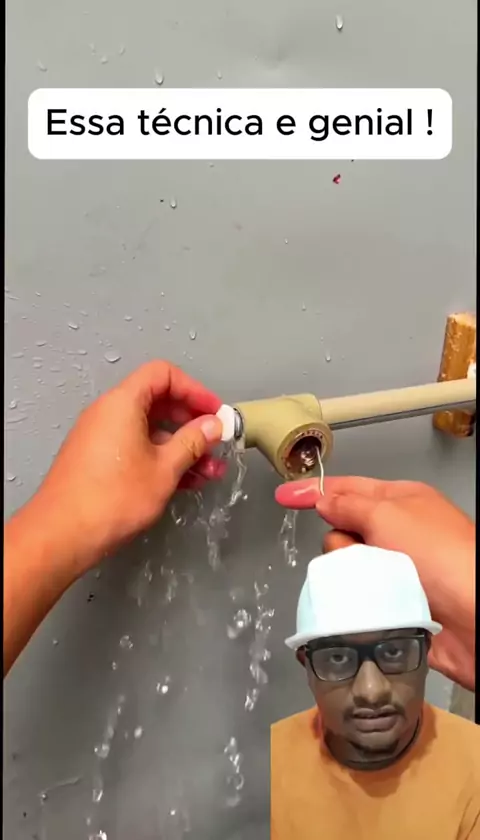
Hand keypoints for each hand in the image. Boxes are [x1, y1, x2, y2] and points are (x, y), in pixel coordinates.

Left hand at [32, 360, 224, 573]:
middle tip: (216, 444)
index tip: (215, 414)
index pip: (163, 374)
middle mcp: (109, 412)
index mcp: (122, 403)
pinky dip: (161, 458)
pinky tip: (186, 481)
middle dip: (192, 422)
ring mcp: (102, 437)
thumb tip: (214, 425)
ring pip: (150, 430)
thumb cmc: (116, 497)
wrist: (62, 534)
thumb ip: (192, 442)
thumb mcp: (165, 469)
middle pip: (158, 401)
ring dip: (181, 447)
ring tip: (210, 472)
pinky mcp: (99, 460)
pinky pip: (137, 447)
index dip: (194, 389)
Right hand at [275, 477, 474, 690]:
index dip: (313, 491)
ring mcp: (393, 572)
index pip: (346, 489)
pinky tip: (375, 607)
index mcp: (400, 502)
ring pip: (342, 568)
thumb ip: (348, 503)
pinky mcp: (389, 605)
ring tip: (382, 584)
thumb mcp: (389, 513)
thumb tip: (324, 499)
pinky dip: (358, 603)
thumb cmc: (446, 558)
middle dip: (343, 542)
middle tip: (370, 550)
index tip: (284, 495)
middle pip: (339, 532)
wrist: (476, 619)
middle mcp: (395, 535)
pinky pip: (353, 599)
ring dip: (353, 575)